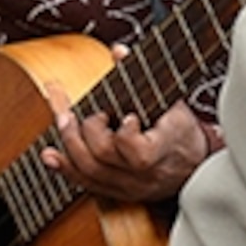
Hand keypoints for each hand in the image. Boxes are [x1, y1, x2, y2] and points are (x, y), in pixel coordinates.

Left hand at [40, 79, 209, 204]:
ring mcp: (130, 187)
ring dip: (69, 144)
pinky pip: (86, 185)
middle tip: (81, 113)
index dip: (125, 133)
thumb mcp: (171, 101)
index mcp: (163, 150)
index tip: (127, 116)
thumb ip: (142, 77)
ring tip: (64, 121)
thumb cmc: (181, 131)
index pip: (136, 151)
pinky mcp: (118, 194)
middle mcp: (144, 174)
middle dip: (86, 130)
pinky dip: (65, 168)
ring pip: (89, 173)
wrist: (195, 168)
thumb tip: (118, 50)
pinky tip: (50, 156)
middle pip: (102, 157)